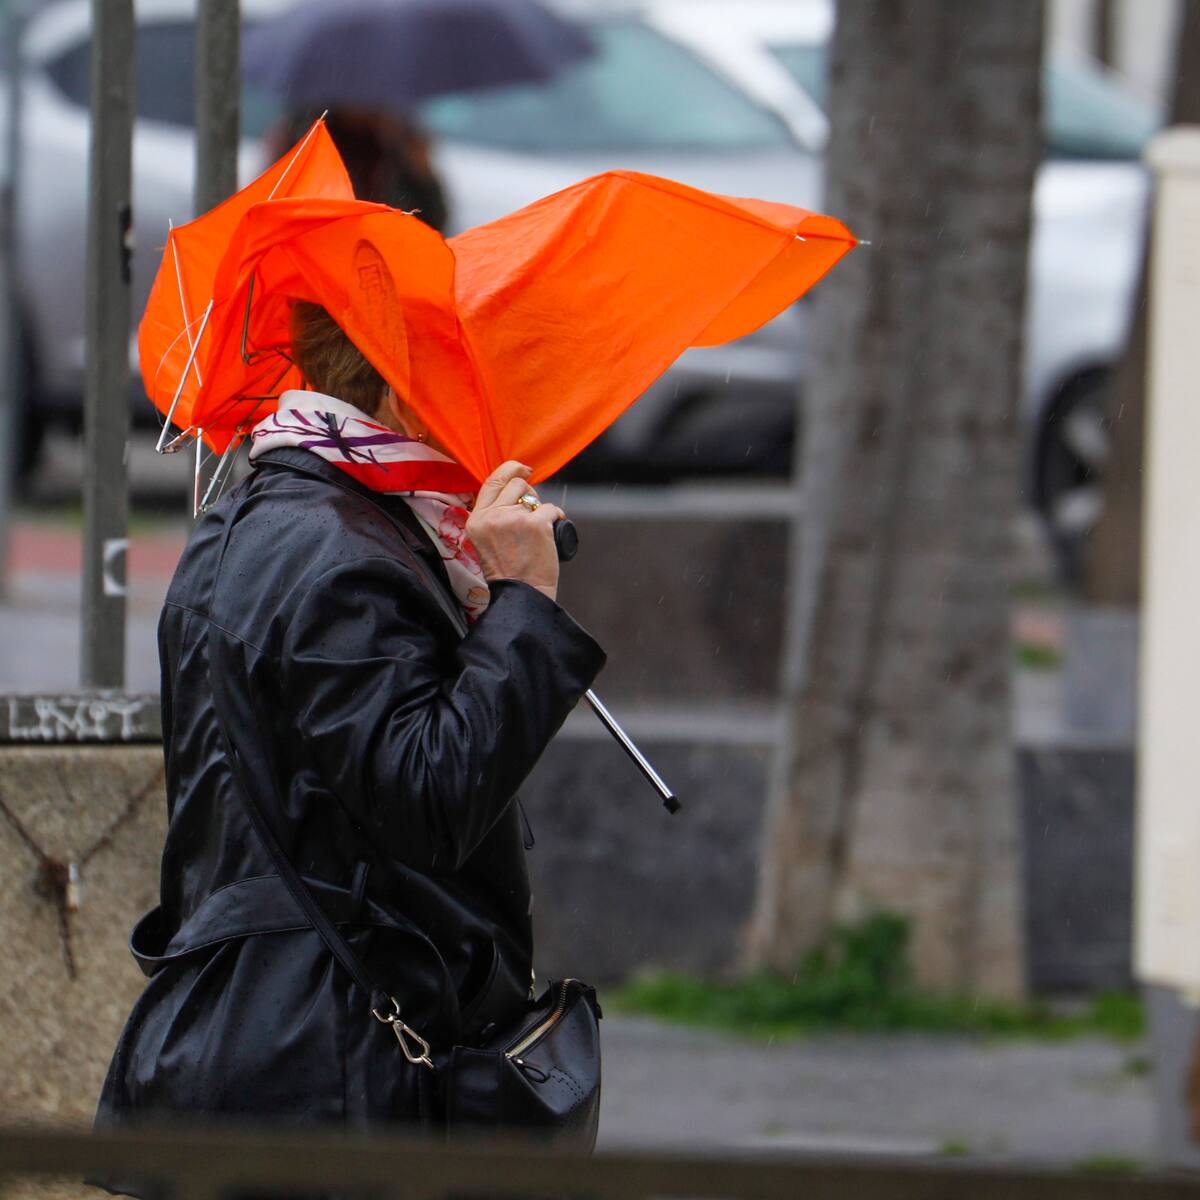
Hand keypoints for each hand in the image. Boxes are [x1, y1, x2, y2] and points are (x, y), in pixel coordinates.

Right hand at [466, 461, 564, 603]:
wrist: (521, 593)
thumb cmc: (507, 571)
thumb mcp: (485, 541)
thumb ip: (492, 517)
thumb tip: (513, 491)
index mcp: (476, 520)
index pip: (491, 481)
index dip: (510, 469)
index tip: (523, 468)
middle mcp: (492, 516)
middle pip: (516, 485)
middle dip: (529, 493)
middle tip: (532, 513)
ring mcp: (514, 519)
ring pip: (534, 497)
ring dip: (541, 508)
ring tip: (539, 529)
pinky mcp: (536, 524)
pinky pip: (551, 509)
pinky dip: (557, 517)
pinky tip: (555, 530)